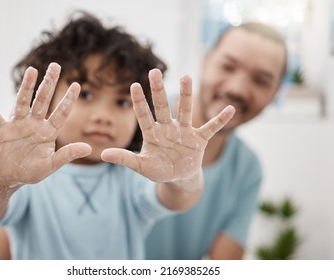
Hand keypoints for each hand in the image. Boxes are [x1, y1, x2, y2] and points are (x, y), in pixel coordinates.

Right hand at [0, 63, 90, 186]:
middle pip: (43, 100)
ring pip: (22, 102)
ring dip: (26, 86)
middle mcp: (34, 124)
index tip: (77, 85)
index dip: (68, 100)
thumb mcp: (51, 165)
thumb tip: (89, 149)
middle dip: (49, 83)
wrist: (9, 178)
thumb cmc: (32, 170)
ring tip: (32, 70)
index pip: (61, 113)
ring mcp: (17, 125)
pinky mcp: (0, 131)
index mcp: (48, 132)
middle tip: (55, 65)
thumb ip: (68, 155)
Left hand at [101, 68, 234, 184]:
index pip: (144, 115)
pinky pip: (211, 128)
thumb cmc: (158, 169)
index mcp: (153, 134)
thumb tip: (103, 154)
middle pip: (163, 107)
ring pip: (184, 110)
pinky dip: (220, 120)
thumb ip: (125, 159)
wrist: (178, 177)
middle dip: (159, 90)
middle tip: (154, 71)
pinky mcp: (199, 139)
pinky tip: (230, 109)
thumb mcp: (141, 166)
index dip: (139, 102)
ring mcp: (184, 132)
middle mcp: (168, 128)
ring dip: (186, 95)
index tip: (134, 85)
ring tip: (187, 76)